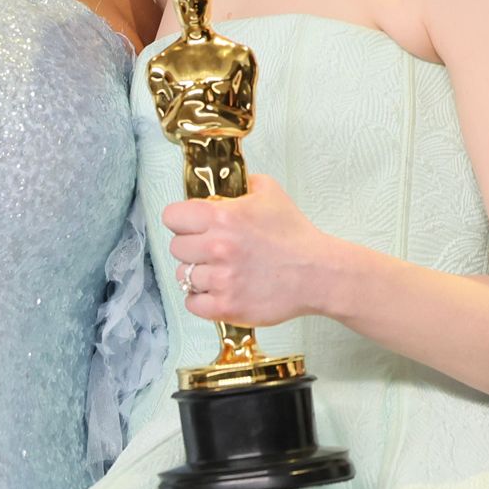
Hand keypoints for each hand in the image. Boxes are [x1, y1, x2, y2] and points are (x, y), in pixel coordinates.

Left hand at [164, 175, 348, 329]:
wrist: (317, 273)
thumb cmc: (295, 236)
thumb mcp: (271, 193)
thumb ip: (245, 183)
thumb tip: (230, 181)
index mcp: (221, 217)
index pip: (172, 217)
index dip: (181, 220)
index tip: (191, 226)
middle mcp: (217, 247)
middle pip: (176, 247)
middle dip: (191, 247)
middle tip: (210, 250)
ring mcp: (220, 279)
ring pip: (183, 276)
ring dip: (197, 274)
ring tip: (218, 271)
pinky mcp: (226, 306)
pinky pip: (192, 302)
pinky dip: (201, 299)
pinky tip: (217, 290)